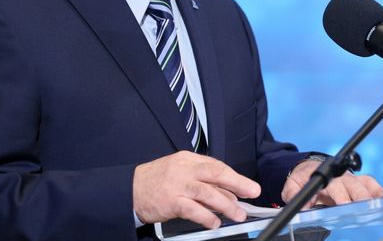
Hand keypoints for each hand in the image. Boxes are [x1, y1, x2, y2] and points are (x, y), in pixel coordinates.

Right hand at [133, 150, 260, 227]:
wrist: (130, 189)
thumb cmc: (157, 181)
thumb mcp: (180, 171)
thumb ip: (202, 179)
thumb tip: (228, 192)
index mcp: (189, 159)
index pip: (217, 166)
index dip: (235, 177)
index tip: (249, 186)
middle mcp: (185, 169)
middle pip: (217, 174)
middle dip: (238, 184)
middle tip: (253, 193)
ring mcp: (178, 185)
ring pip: (208, 193)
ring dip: (226, 204)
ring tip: (237, 214)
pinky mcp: (171, 201)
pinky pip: (193, 209)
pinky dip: (206, 216)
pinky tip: (215, 222)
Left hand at [281, 159, 382, 207]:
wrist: (307, 168)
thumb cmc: (301, 178)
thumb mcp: (292, 186)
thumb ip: (294, 194)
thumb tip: (304, 206)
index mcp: (325, 178)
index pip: (335, 186)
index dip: (341, 196)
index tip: (345, 205)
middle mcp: (341, 177)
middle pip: (354, 185)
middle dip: (360, 196)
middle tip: (365, 209)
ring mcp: (350, 178)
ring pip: (364, 183)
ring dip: (372, 193)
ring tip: (379, 205)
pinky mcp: (357, 181)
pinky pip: (370, 183)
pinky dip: (378, 190)